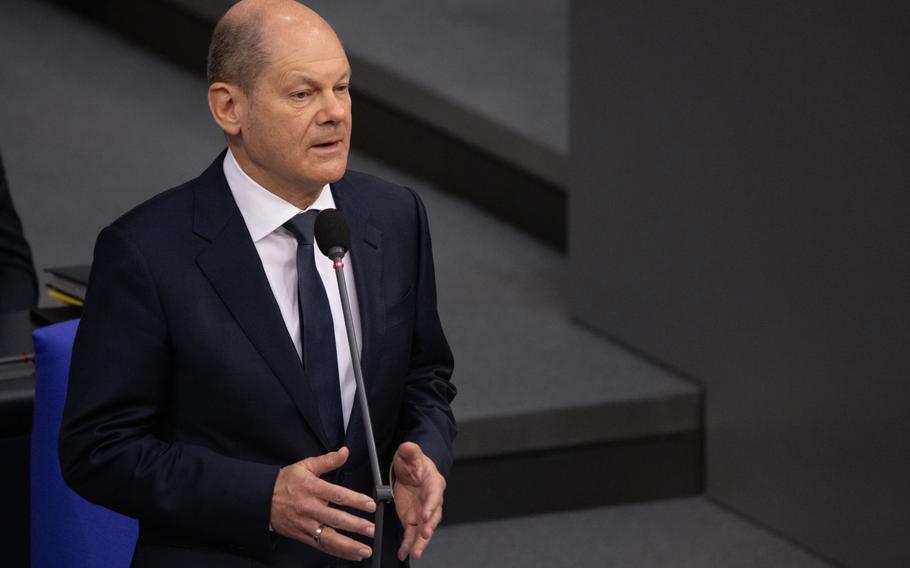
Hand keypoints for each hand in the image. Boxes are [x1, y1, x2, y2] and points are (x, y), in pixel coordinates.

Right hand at [270, 447, 375, 561]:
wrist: (262, 498)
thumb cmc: (285, 482)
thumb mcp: (305, 466)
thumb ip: (328, 460)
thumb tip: (344, 452)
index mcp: (312, 488)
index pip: (337, 495)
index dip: (355, 500)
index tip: (370, 504)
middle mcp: (310, 508)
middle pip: (335, 518)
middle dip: (355, 526)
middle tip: (371, 529)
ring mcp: (305, 524)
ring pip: (328, 538)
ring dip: (348, 545)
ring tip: (364, 549)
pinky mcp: (302, 536)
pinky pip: (321, 546)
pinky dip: (337, 551)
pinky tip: (351, 554)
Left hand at [392, 442, 445, 560]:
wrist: (409, 470)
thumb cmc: (413, 462)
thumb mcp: (409, 453)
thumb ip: (409, 451)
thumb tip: (407, 447)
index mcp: (433, 482)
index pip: (435, 493)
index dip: (431, 504)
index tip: (426, 513)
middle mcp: (431, 500)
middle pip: (433, 515)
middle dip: (429, 526)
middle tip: (424, 535)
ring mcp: (422, 511)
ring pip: (424, 529)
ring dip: (420, 542)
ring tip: (415, 552)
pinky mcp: (413, 519)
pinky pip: (412, 533)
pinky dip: (408, 544)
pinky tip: (403, 552)